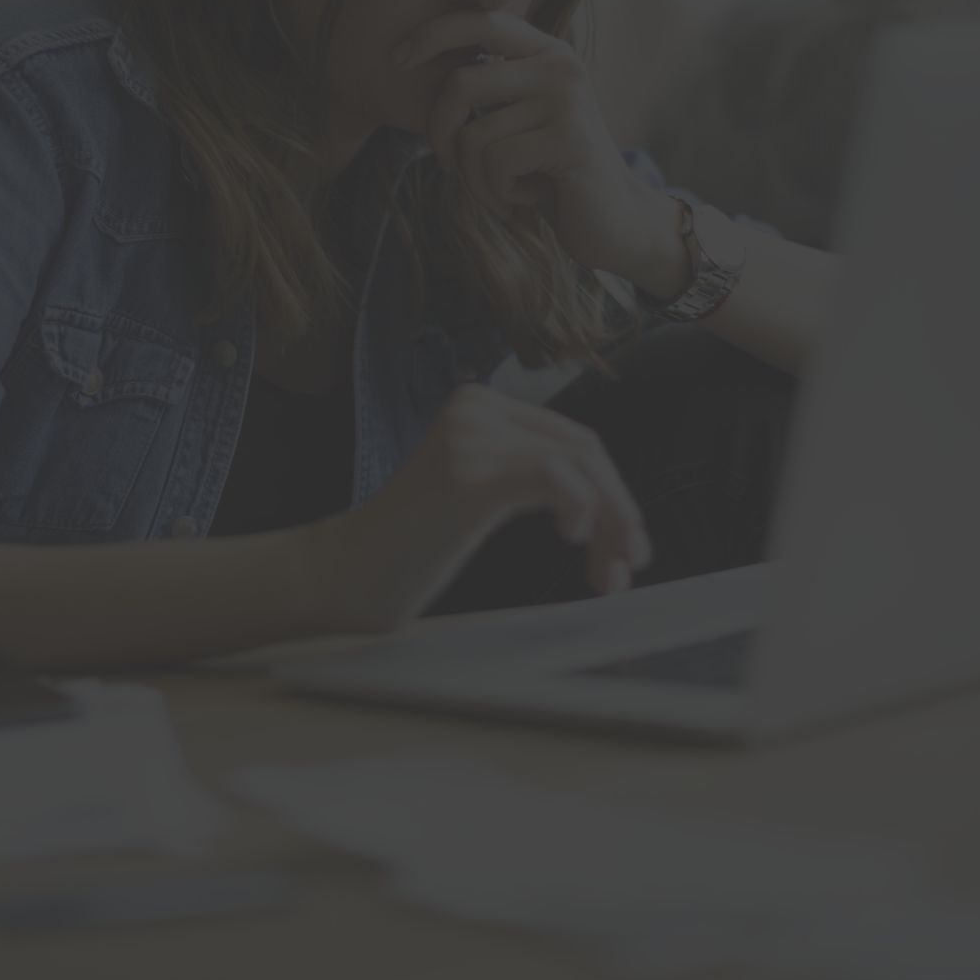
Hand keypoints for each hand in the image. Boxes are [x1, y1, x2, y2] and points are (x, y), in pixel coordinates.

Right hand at [310, 383, 651, 633]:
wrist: (349, 575)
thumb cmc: (414, 547)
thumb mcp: (481, 494)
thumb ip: (530, 476)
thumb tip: (616, 503)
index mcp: (480, 404)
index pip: (571, 438)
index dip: (612, 493)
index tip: (627, 549)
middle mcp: (477, 406)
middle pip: (584, 448)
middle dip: (620, 510)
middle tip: (630, 565)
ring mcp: (471, 435)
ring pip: (579, 462)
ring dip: (610, 521)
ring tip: (608, 574)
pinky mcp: (470, 471)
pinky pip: (554, 476)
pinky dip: (582, 508)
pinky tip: (572, 538)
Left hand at [393, 10, 669, 279]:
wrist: (614, 222)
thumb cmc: (552, 174)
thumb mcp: (520, 121)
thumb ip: (489, 90)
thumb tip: (414, 61)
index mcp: (545, 52)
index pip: (481, 21)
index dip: (434, 34)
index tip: (398, 60)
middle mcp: (559, 65)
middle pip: (461, 84)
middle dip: (440, 135)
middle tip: (451, 168)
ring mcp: (567, 99)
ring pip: (474, 136)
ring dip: (476, 179)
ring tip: (504, 192)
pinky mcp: (569, 139)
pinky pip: (497, 164)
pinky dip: (499, 193)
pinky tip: (530, 198)